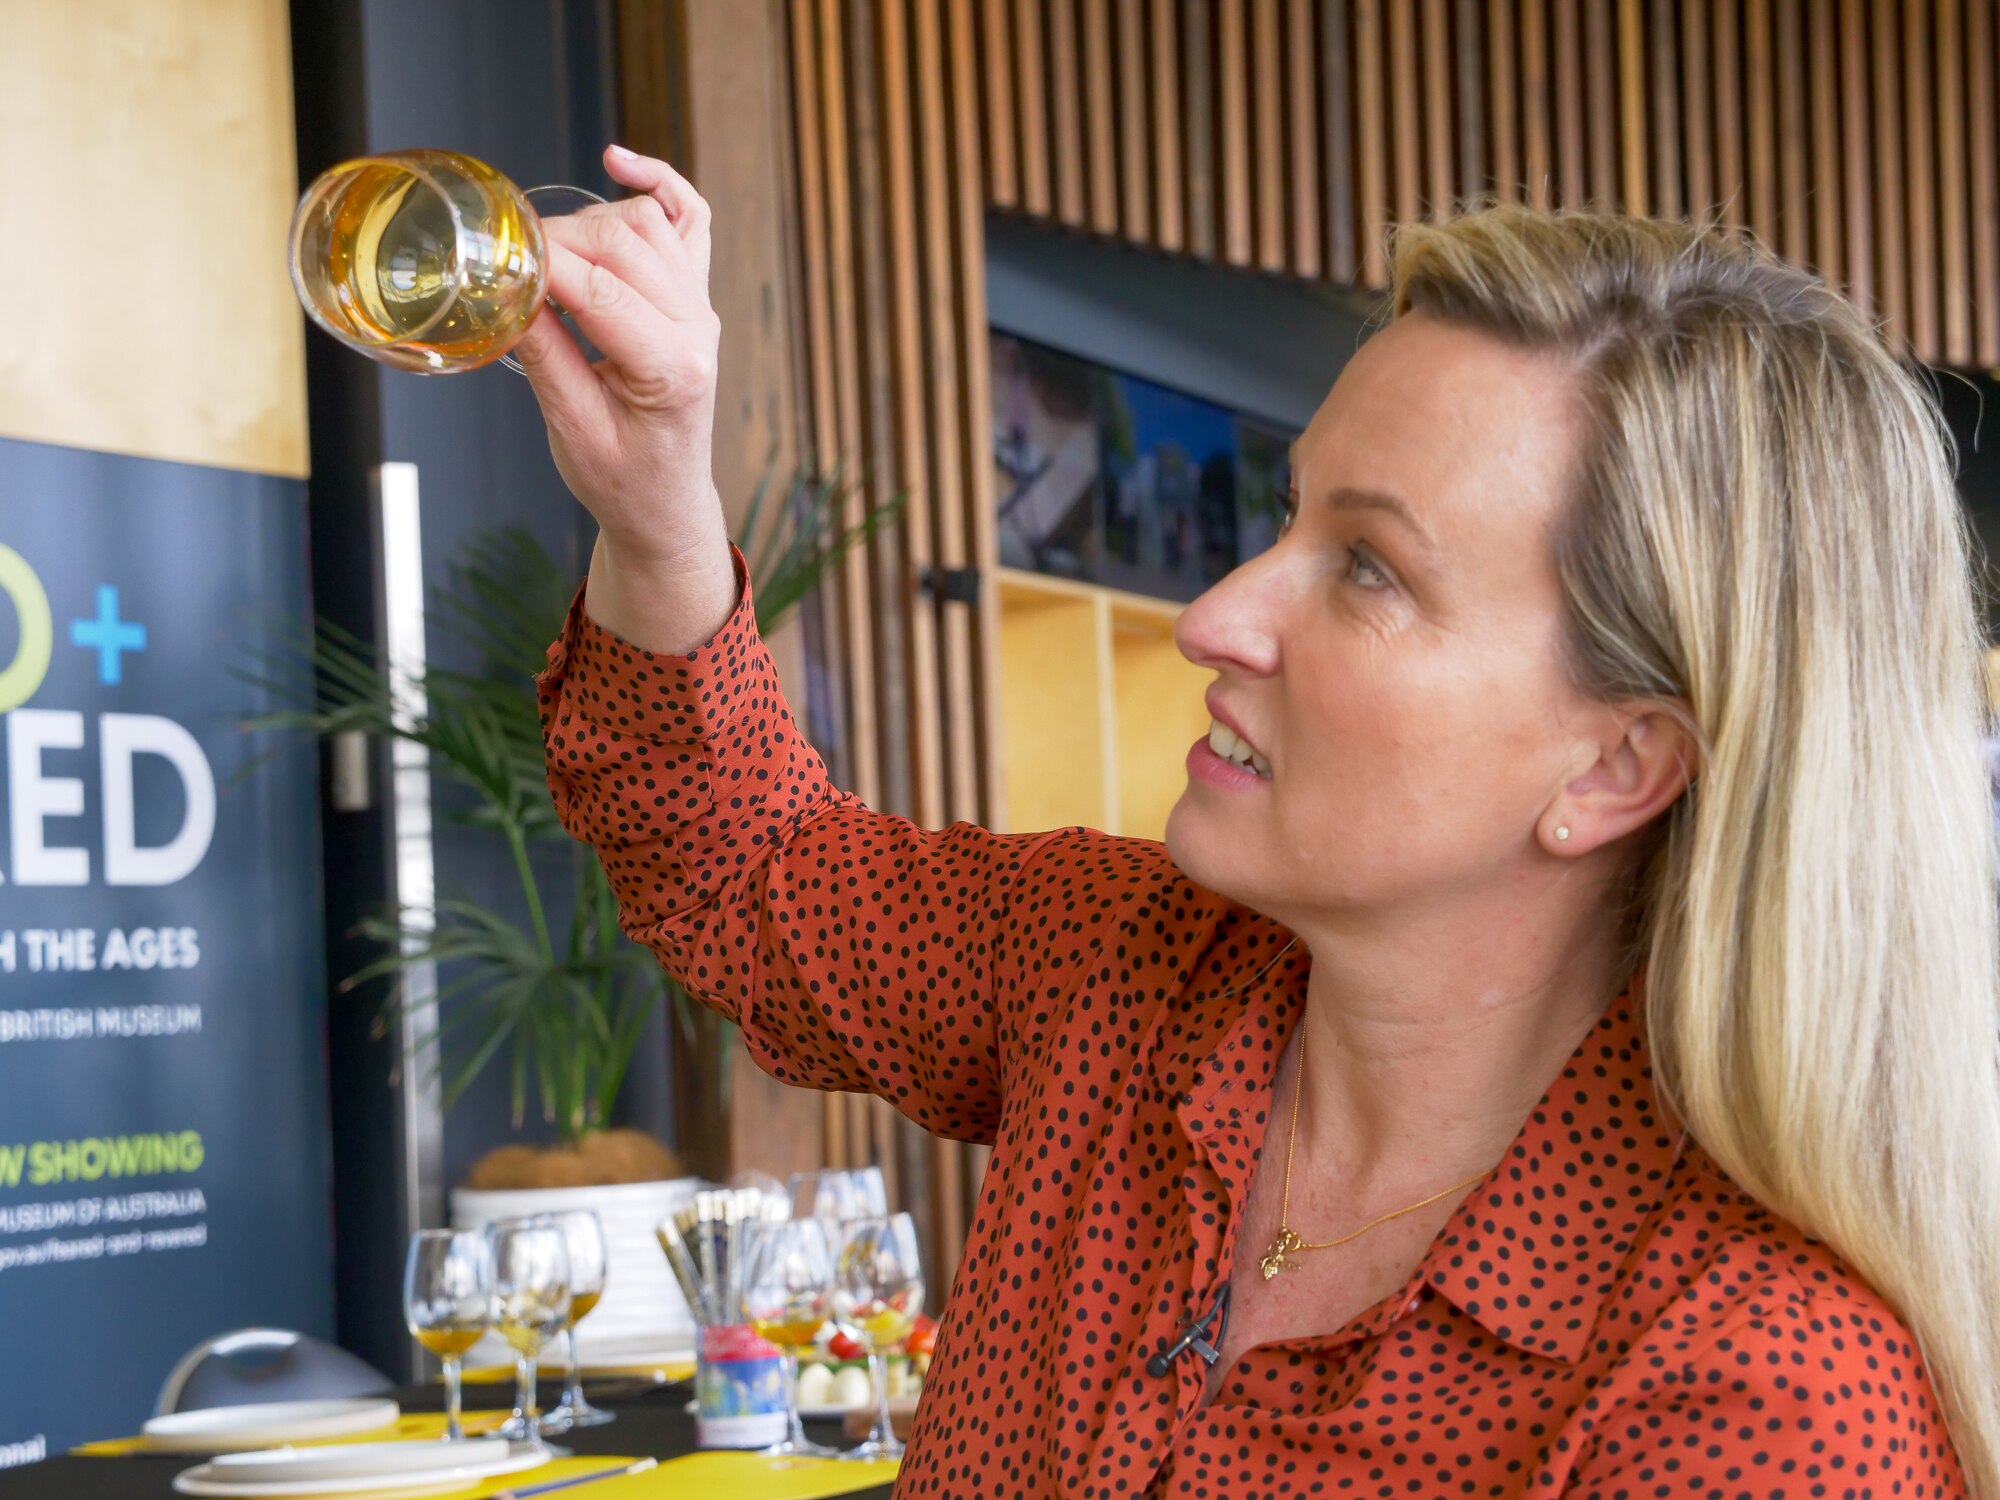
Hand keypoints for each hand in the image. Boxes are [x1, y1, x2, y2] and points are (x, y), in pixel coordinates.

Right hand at [511, 145, 725, 571]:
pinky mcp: (694, 296)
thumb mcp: (571, 430)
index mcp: (673, 368)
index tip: (488, 258)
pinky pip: (689, 219)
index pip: (600, 289)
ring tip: (541, 252)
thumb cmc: (623, 480)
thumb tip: (504, 291)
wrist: (665, 501)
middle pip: (622, 243)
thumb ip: (544, 355)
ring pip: (646, 223)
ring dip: (587, 220)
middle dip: (554, 240)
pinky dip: (658, 183)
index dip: (538, 264)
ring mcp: (700, 307)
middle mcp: (697, 327)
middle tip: (502, 260)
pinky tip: (616, 161)